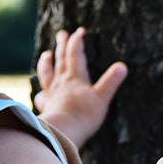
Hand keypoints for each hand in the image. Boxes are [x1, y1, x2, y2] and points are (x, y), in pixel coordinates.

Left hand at [34, 28, 127, 148]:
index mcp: (76, 79)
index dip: (77, 42)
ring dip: (46, 64)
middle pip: (61, 60)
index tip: (79, 31)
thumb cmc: (84, 116)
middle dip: (62, 45)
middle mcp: (62, 84)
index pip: (75, 55)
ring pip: (47, 75)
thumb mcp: (102, 98)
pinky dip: (41, 93)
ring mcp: (52, 95)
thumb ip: (111, 82)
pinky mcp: (47, 109)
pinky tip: (40, 94)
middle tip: (62, 33)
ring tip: (46, 55)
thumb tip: (122, 66)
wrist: (62, 132)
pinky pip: (41, 98)